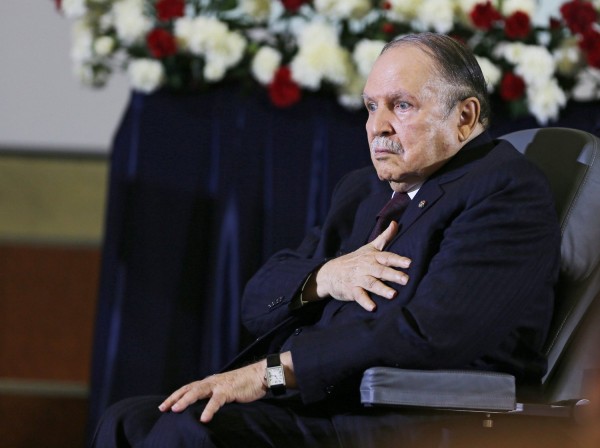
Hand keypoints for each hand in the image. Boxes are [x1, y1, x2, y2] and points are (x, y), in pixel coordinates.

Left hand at [158, 352, 295, 422]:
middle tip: (163, 408)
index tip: (164, 406)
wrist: (260, 374)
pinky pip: (216, 401)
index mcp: (210, 382)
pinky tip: (203, 419)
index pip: (188, 388)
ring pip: (198, 392)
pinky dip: (209, 410)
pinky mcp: (229, 391)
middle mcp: (211, 382)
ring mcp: (219, 385)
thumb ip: (215, 396)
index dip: (176, 396)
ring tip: (176, 410)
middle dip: (174, 398)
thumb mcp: (226, 390)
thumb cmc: (244, 384)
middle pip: (188, 389)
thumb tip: (205, 408)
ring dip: (185, 401)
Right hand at [315, 221, 410, 310]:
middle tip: (406, 280)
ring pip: (371, 283)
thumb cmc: (355, 260)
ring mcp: (358, 279)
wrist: (330, 272)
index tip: (409, 263)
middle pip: (380, 270)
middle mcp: (366, 267)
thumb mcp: (369, 247)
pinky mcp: (351, 290)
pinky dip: (365, 301)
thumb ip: (384, 237)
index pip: (386, 257)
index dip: (397, 260)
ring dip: (382, 289)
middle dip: (393, 274)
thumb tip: (395, 223)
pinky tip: (373, 307)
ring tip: (393, 295)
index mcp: (372, 257)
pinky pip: (359, 296)